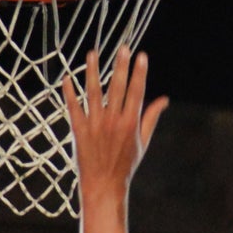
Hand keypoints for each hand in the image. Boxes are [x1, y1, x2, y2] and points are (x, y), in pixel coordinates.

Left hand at [62, 45, 168, 207]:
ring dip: (93, 72)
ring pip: (93, 92)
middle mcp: (113, 121)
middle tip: (122, 47)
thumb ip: (151, 118)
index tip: (141, 56)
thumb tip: (164, 100)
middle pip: (117, 87)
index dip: (139, 73)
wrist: (103, 185)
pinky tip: (67, 77)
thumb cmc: (125, 164)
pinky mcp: (79, 130)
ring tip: (93, 54)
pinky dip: (69, 92)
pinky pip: (73, 107)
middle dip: (121, 66)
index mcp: (130, 123)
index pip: (137, 92)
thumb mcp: (142, 142)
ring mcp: (95, 124)